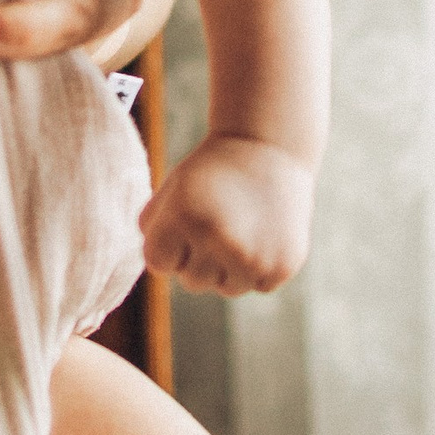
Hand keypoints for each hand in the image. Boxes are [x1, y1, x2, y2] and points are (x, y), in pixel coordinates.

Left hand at [140, 135, 313, 297]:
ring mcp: (254, 257)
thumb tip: (158, 268)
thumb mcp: (172, 189)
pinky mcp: (283, 265)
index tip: (185, 220)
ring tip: (239, 228)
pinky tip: (263, 234)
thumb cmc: (212, 171)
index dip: (169, 243)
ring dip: (228, 266)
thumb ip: (151, 229)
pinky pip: (258, 284)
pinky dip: (259, 267)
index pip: (158, 263)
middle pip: (192, 281)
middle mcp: (219, 239)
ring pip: (226, 288)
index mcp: (184, 217)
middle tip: (216, 221)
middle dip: (197, 257)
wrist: (269, 146)